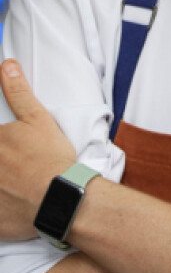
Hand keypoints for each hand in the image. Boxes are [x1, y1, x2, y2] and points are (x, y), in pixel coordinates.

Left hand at [0, 59, 75, 239]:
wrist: (63, 199)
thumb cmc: (51, 158)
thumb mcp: (38, 120)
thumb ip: (18, 93)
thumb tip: (6, 66)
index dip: (1, 140)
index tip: (6, 146)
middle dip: (1, 159)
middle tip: (15, 160)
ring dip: (1, 179)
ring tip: (13, 179)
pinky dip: (1, 206)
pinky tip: (11, 201)